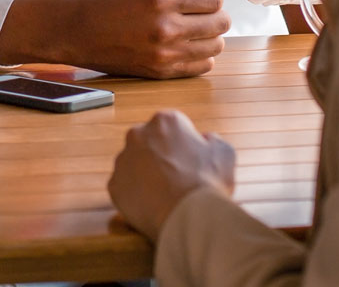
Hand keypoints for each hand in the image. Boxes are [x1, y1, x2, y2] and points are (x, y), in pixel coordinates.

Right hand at [0, 0, 230, 77]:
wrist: (78, 29)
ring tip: (189, 25)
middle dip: (214, 12)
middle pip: (220, 22)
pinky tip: (183, 42)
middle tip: (195, 8)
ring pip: (216, 46)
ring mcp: (165, 54)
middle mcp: (166, 28)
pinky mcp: (161, 72)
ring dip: (209, 33)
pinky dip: (200, 54)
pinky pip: (203, 66)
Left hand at [108, 109, 235, 242]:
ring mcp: (123, 159)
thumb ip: (213, 140)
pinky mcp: (114, 184)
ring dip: (145, 175)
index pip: (172, 127)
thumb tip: (206, 139)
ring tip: (165, 196)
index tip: (191, 162)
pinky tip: (152, 206)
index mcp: (165, 121)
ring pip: (134, 164)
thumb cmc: (207, 183)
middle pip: (149, 142)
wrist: (188, 217)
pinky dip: (135, 195)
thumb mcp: (224, 154)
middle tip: (177, 179)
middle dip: (160, 156)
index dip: (183, 146)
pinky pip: (125, 187)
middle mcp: (138, 133)